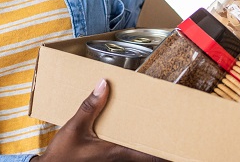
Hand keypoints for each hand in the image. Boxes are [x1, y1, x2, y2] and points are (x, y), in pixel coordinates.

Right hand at [35, 79, 166, 161]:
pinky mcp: (104, 159)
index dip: (165, 152)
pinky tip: (126, 132)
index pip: (148, 154)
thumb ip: (90, 106)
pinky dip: (130, 143)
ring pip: (135, 152)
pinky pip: (123, 151)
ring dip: (144, 145)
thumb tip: (104, 85)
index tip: (178, 144)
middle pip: (145, 153)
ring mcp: (112, 160)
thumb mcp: (75, 127)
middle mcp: (117, 158)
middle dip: (158, 145)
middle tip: (170, 132)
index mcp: (115, 151)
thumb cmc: (62, 156)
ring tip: (154, 131)